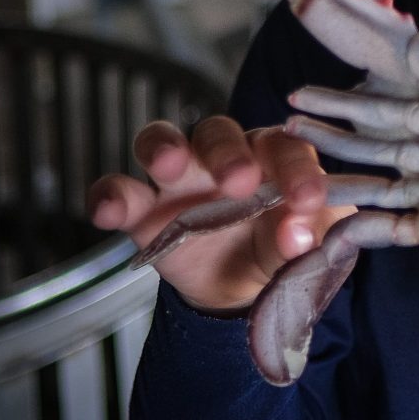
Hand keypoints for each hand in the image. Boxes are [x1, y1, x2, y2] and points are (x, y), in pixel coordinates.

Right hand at [87, 116, 347, 312]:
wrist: (243, 286)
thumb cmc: (284, 242)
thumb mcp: (308, 240)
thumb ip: (307, 234)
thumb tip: (296, 236)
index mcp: (273, 154)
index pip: (285, 146)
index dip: (297, 169)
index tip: (308, 200)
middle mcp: (223, 154)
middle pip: (219, 133)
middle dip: (228, 153)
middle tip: (240, 182)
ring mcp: (180, 179)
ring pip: (162, 143)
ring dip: (163, 148)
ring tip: (169, 165)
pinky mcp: (144, 210)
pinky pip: (119, 190)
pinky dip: (110, 195)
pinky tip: (110, 211)